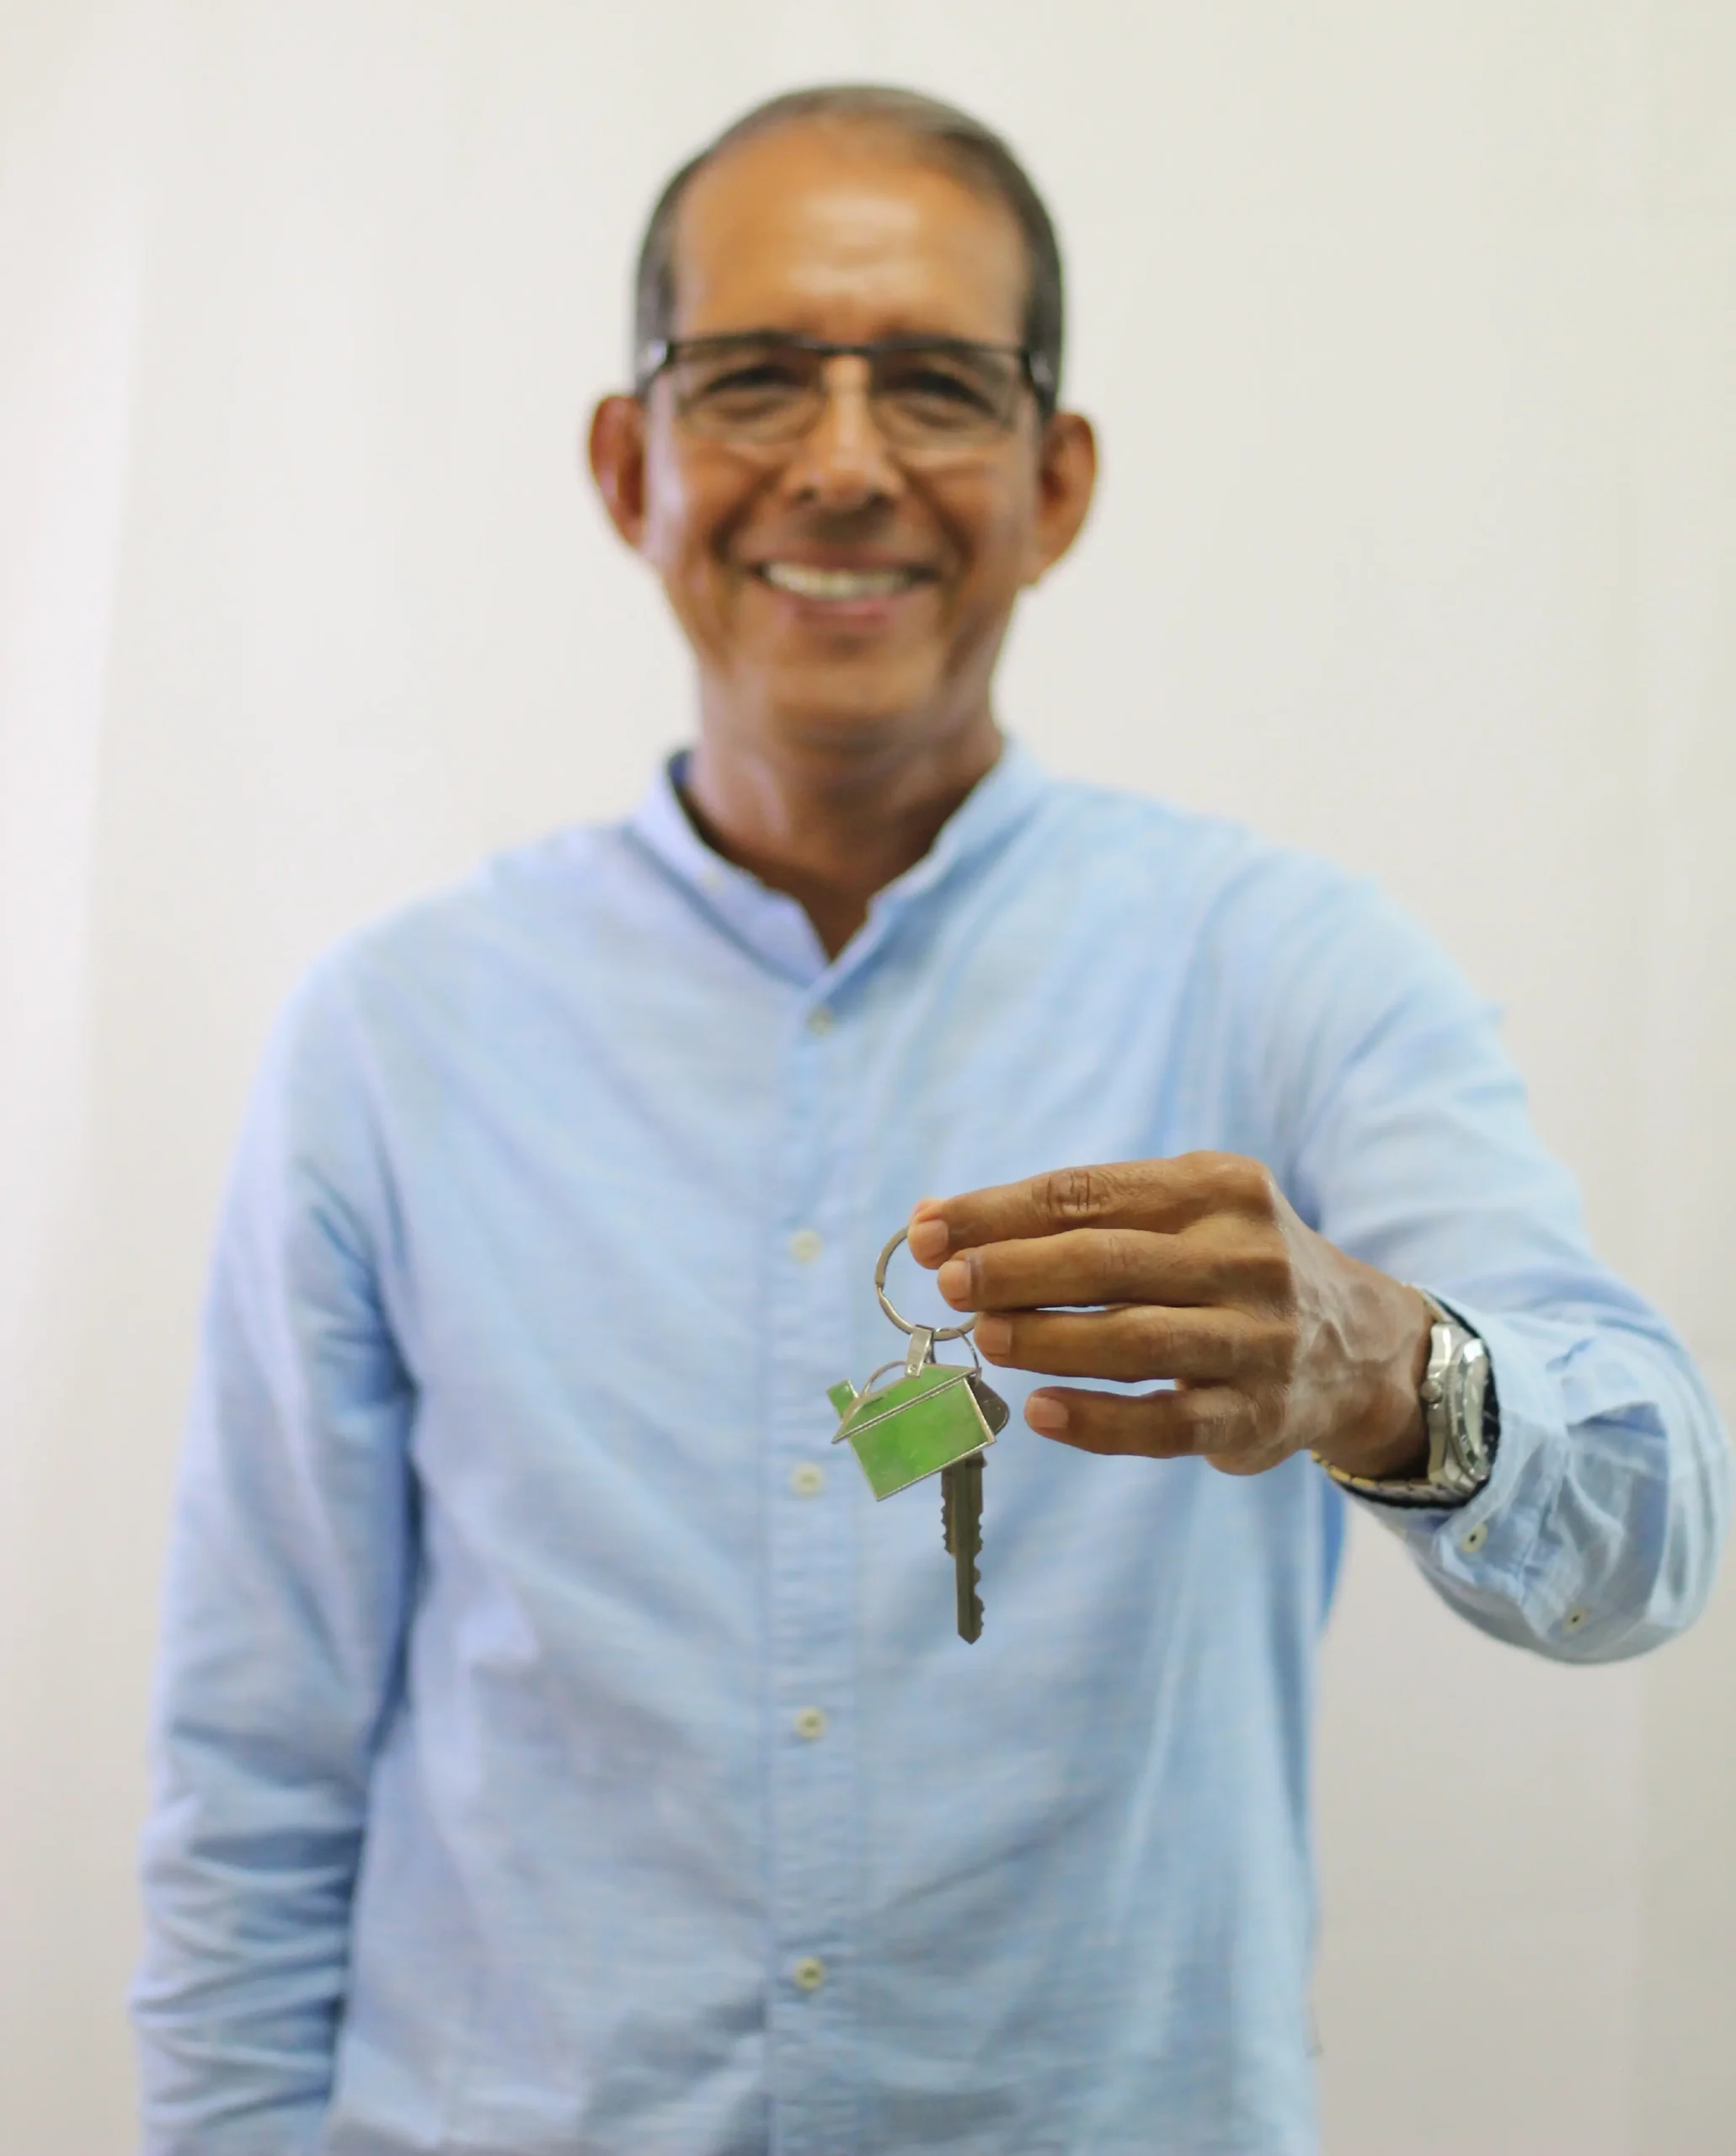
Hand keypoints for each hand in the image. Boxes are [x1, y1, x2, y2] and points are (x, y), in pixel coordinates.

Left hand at [906, 1154, 1431, 1479]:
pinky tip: (1040, 1413)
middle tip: (949, 1282)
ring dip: (1047, 1339)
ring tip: (983, 1337)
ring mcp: (1257, 1339)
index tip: (927, 1230)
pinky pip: (1168, 1422)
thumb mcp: (1183, 1215)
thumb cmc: (1232, 1268)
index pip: (1087, 1193)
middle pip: (1107, 1260)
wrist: (1364, 1345)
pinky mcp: (1258, 1415)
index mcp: (1218, 1187)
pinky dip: (1099, 1421)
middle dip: (1014, 1269)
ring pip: (1135, 1339)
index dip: (997, 1212)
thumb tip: (938, 1225)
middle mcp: (1245, 1256)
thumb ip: (1076, 1218)